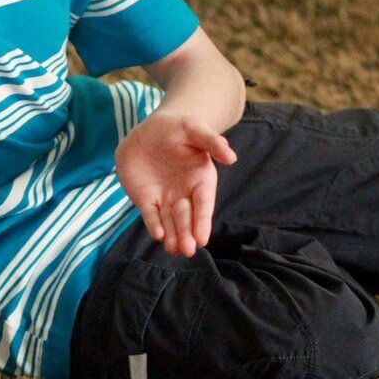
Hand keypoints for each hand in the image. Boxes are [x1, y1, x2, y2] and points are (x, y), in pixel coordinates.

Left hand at [114, 111, 237, 257]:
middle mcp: (185, 193)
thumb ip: (211, 141)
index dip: (203, 220)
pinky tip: (157, 235)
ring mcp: (165, 198)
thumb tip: (231, 157)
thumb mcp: (194, 128)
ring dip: (173, 236)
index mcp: (201, 179)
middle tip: (188, 250)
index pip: (203, 203)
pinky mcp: (146, 199)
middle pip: (187, 217)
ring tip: (174, 250)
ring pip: (170, 221)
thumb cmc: (178, 128)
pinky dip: (154, 224)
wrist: (151, 129)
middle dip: (187, 233)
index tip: (203, 238)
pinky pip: (151, 214)